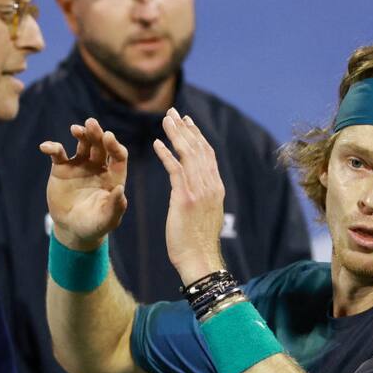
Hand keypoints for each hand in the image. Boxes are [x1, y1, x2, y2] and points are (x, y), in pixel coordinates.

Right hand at [42, 117, 128, 249]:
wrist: (71, 229)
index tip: (108, 137)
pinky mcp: (62, 168)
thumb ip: (115, 207)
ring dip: (81, 134)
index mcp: (113, 176)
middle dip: (97, 134)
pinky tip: (46, 147)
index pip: (118, 156)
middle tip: (92, 124)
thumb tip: (120, 190)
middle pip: (100, 145)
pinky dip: (52, 148)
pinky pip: (58, 154)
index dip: (114, 146)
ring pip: (82, 144)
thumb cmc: (93, 225)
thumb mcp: (106, 220)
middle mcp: (98, 167)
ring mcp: (80, 165)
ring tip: (76, 129)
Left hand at [153, 108, 226, 283]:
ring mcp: (199, 191)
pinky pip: (175, 169)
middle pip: (199, 149)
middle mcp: (210, 185)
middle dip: (186, 128)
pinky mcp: (185, 198)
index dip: (197, 136)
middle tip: (173, 113)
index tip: (187, 123)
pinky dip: (166, 154)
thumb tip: (198, 192)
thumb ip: (203, 199)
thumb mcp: (205, 216)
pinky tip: (156, 144)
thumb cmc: (199, 243)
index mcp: (216, 188)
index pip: (207, 155)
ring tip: (165, 120)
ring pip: (188, 154)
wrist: (200, 259)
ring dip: (176, 135)